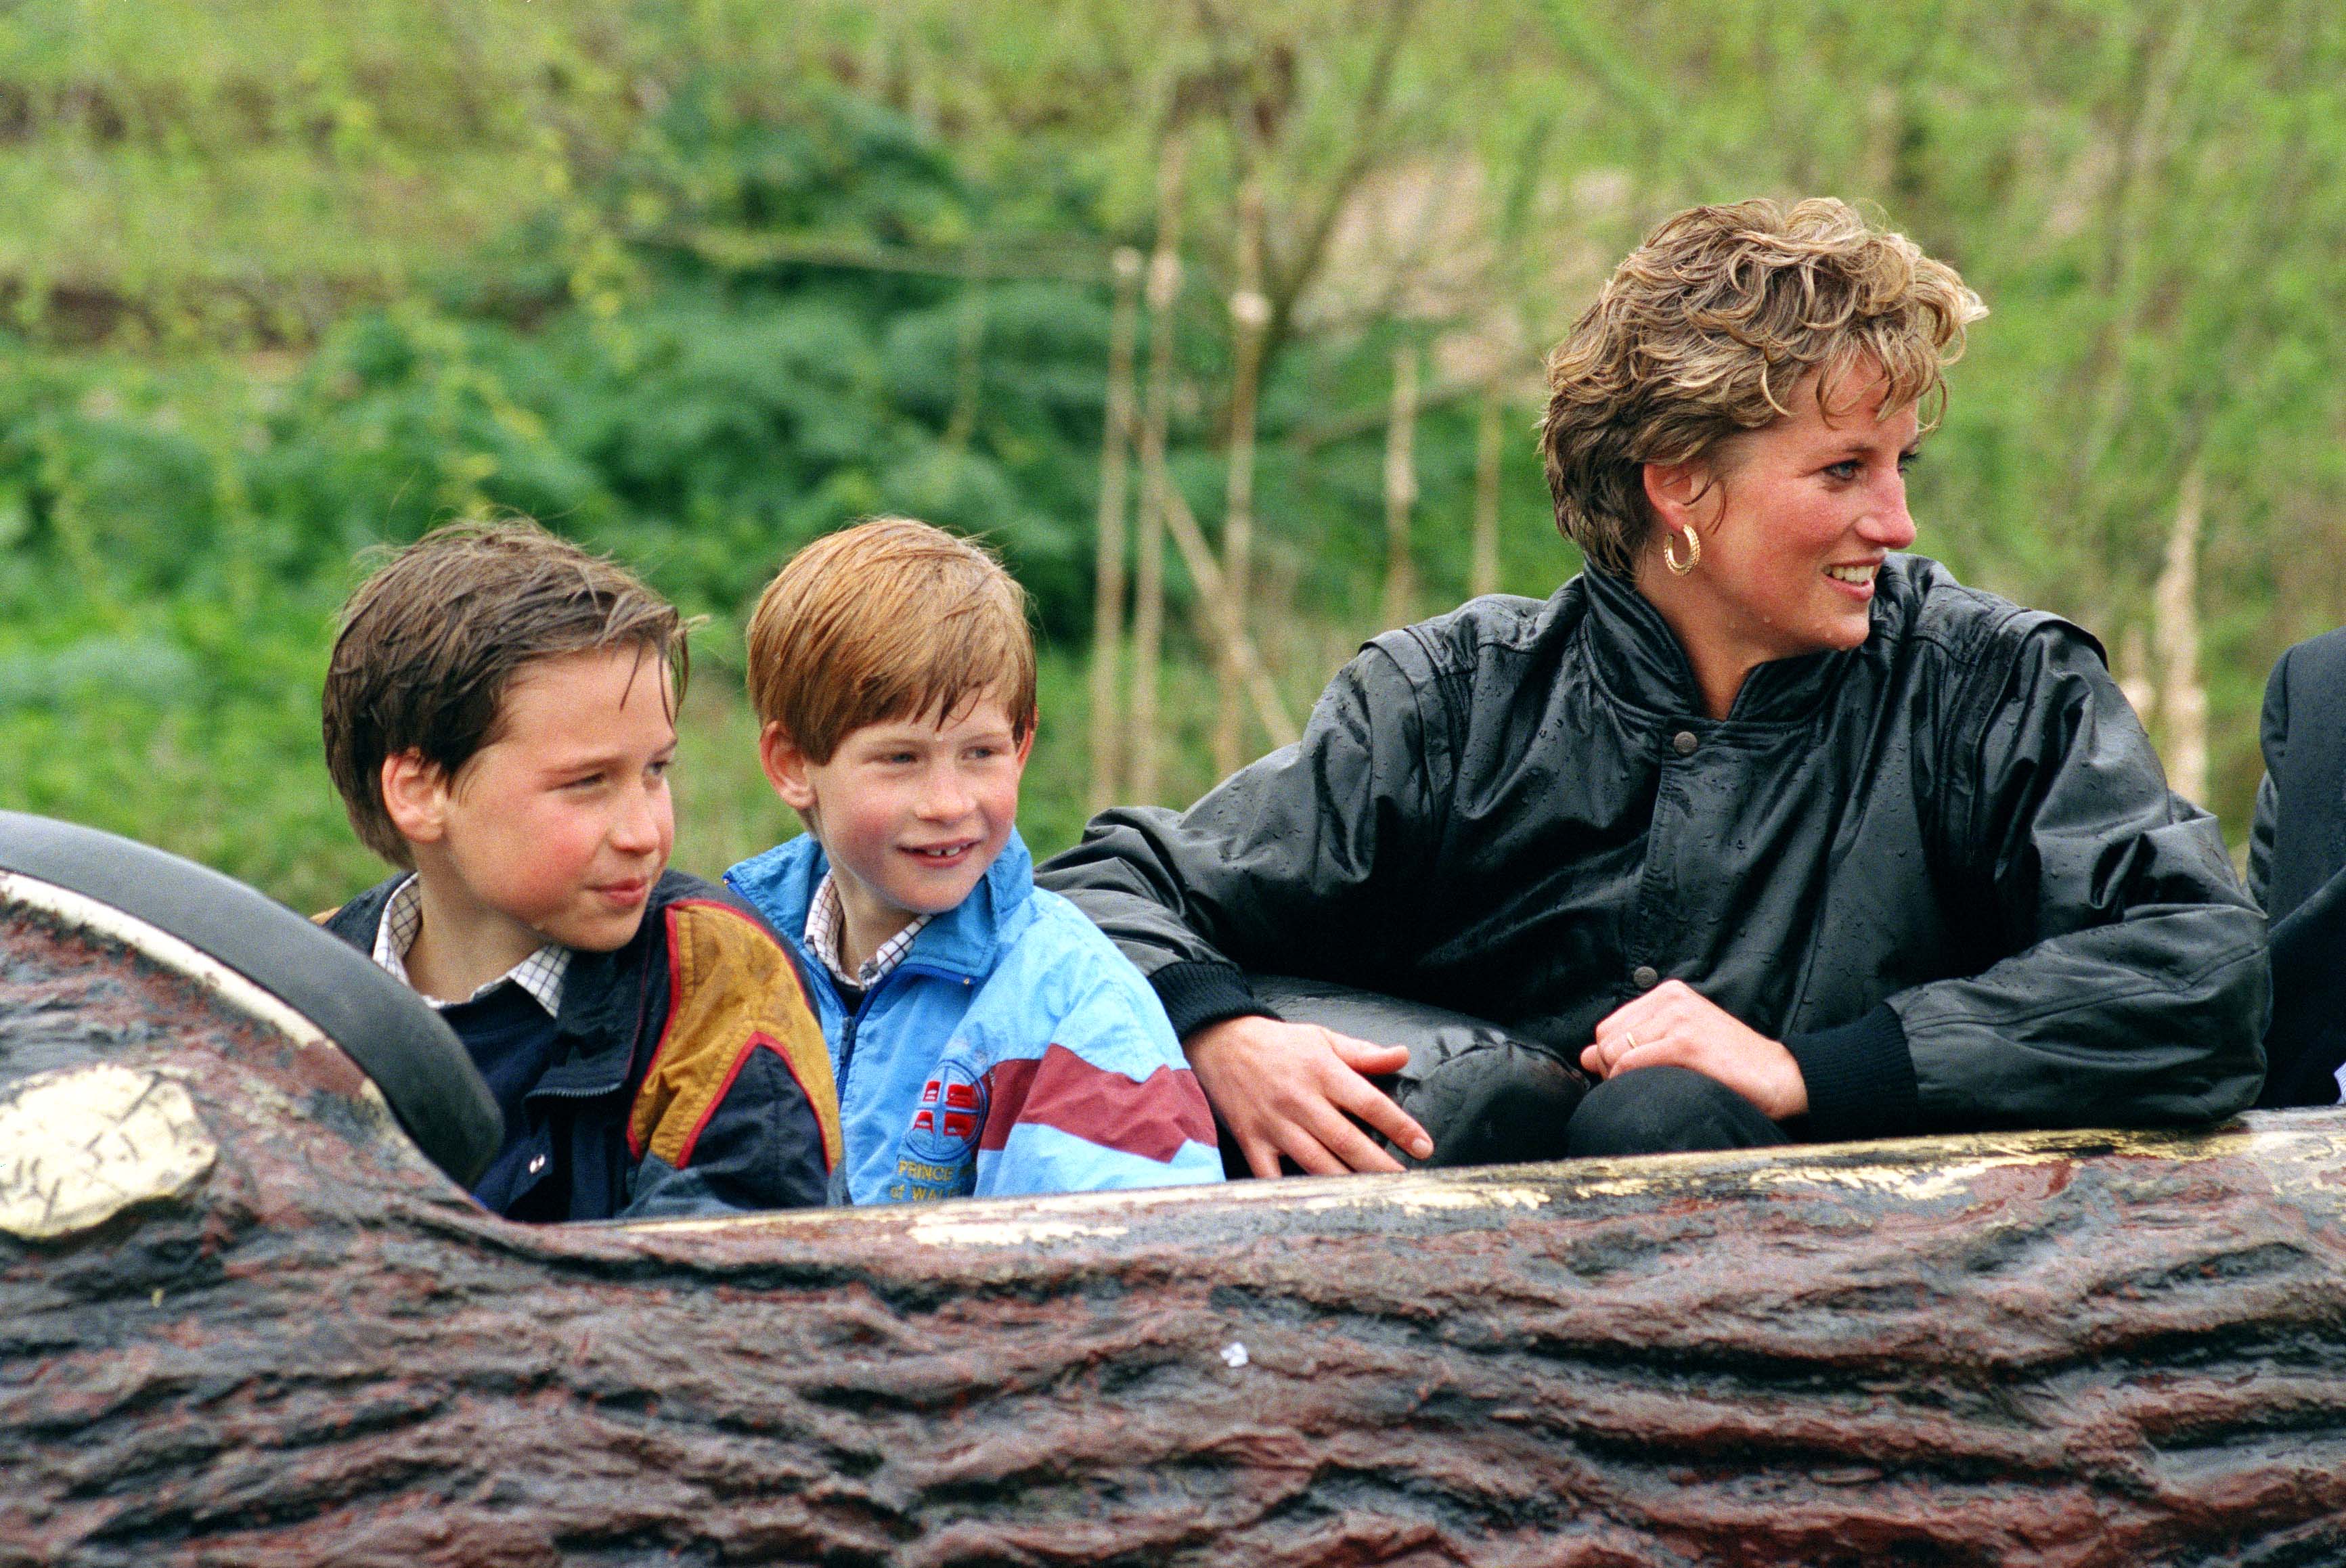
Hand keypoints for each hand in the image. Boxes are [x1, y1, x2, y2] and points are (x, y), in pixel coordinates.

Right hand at [1184, 1015, 1434, 1178]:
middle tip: (1405, 1184)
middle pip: (1346, 1139)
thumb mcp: (1323, 1038)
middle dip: (1379, 1164)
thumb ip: (1363, 1053)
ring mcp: (1274, 1123)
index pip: (1370, 1103)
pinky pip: (1271, 1175)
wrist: (1220, 1041)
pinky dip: (1290, 1193)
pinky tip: (1315, 1207)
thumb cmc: (1278, 1043)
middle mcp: (1300, 1100)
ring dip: (1345, 1182)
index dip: (1400, 1126)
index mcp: (1322, 1072)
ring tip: (1372, 1198)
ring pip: (1315, 1161)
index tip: (1423, 1147)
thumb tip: (1403, 1055)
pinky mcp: (1251, 1140)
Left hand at [1581, 980, 1808, 1120]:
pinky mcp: (1685, 1042)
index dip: (1611, 1058)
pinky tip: (1661, 1088)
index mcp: (1668, 994)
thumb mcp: (1675, 1045)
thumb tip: (1585, 1055)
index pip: (1608, 1027)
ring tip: (1659, 1086)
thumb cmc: (1729, 1065)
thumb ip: (1631, 1045)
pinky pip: (1631, 1065)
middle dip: (1613, 1069)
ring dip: (1625, 1079)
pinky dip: (1634, 1083)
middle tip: (1646, 1084)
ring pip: (1614, 1053)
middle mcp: (1671, 999)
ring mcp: (1678, 1018)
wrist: (1778, 1077)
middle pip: (1606, 1039)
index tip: (1634, 1075)